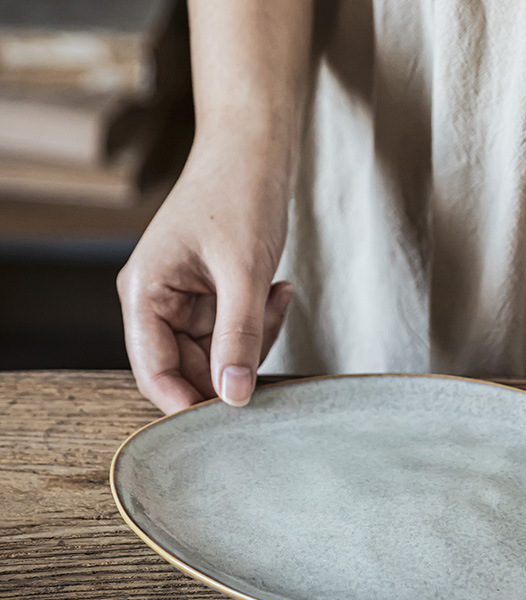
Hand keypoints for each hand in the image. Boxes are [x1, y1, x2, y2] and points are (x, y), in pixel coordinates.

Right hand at [117, 142, 293, 414]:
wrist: (254, 151)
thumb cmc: (239, 195)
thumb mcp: (244, 272)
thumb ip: (239, 337)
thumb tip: (234, 397)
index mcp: (145, 293)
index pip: (154, 371)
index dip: (187, 403)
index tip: (228, 420)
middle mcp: (158, 303)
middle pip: (190, 369)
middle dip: (235, 364)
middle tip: (268, 335)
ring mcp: (186, 303)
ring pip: (219, 356)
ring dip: (256, 339)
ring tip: (275, 296)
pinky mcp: (212, 299)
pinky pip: (236, 334)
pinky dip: (262, 323)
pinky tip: (278, 290)